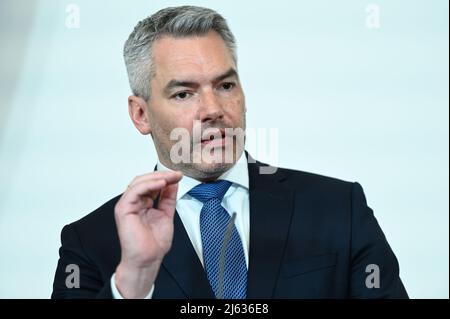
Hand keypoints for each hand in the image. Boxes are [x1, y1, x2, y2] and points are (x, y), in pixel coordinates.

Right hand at [114, 171, 182, 297]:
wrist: (148, 259)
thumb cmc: (154, 243)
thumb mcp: (166, 214)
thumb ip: (168, 198)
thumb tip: (173, 183)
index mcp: (142, 203)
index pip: (151, 184)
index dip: (165, 178)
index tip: (178, 175)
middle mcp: (134, 202)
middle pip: (144, 180)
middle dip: (162, 175)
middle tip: (176, 174)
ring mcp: (127, 205)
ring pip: (139, 182)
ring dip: (156, 177)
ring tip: (170, 177)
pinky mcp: (123, 209)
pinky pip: (135, 190)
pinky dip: (149, 184)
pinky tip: (161, 183)